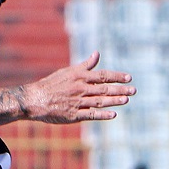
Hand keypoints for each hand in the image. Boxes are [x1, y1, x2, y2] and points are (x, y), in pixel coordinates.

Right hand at [18, 51, 133, 123]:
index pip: (102, 75)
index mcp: (79, 77)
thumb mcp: (68, 71)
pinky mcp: (73, 115)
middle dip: (120, 89)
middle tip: (133, 90)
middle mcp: (80, 89)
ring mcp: (77, 102)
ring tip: (126, 100)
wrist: (34, 99)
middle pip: (104, 89)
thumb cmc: (52, 84)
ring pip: (99, 101)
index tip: (129, 77)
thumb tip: (97, 54)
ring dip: (114, 101)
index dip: (116, 76)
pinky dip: (102, 115)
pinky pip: (90, 114)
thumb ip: (85, 65)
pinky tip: (113, 114)